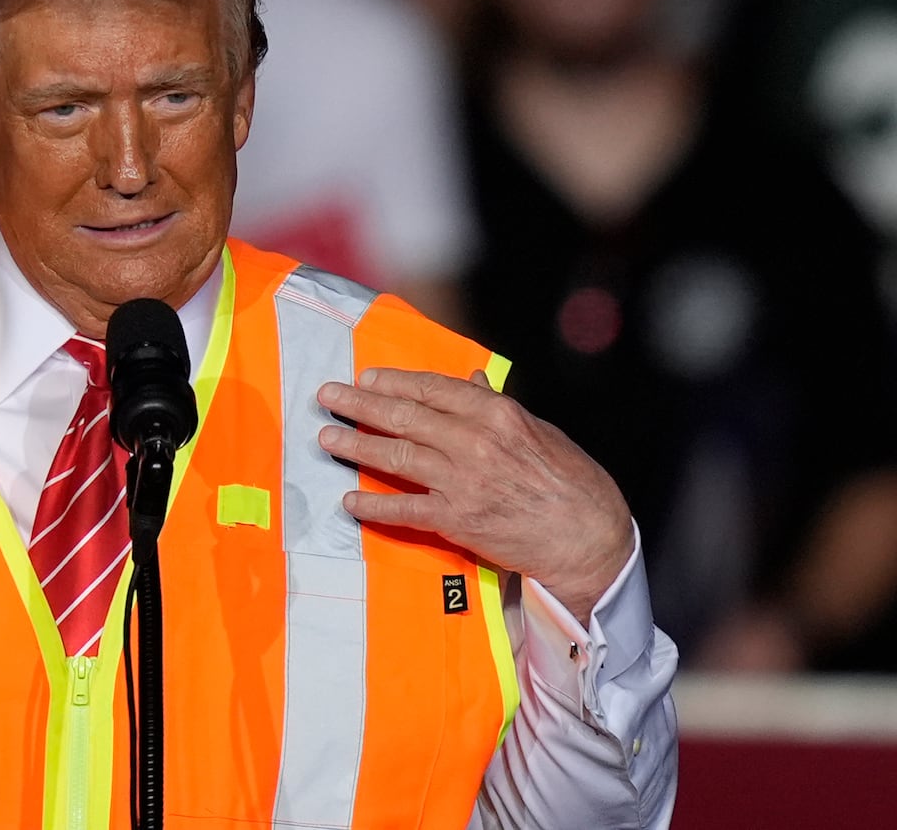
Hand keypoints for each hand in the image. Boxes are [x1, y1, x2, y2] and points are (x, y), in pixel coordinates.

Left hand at [316, 368, 632, 625]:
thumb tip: (472, 380)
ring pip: (397, 456)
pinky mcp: (457, 520)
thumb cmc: (569, 482)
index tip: (366, 378)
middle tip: (328, 396)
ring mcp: (462, 481)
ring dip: (356, 446)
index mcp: (496, 414)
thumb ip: (498, 406)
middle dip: (360, 404)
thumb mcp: (538, 431)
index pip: (432, 389)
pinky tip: (349, 500)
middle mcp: (474, 442)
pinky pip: (405, 510)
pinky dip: (374, 506)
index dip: (394, 382)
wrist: (588, 538)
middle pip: (405, 417)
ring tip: (327, 438)